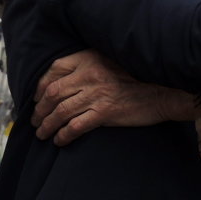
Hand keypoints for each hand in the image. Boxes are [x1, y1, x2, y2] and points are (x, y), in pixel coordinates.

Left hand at [32, 49, 188, 145]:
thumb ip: (93, 66)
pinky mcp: (105, 112)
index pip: (56, 69)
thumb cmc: (141, 78)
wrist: (164, 91)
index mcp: (91, 58)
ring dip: (46, 124)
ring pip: (60, 111)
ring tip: (42, 133)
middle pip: (53, 92)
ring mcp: (97, 94)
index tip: (37, 97)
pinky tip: (60, 141)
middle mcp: (91, 74)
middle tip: (35, 119)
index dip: (41, 84)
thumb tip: (68, 80)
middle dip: (39, 109)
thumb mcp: (115, 62)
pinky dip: (63, 135)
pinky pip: (75, 126)